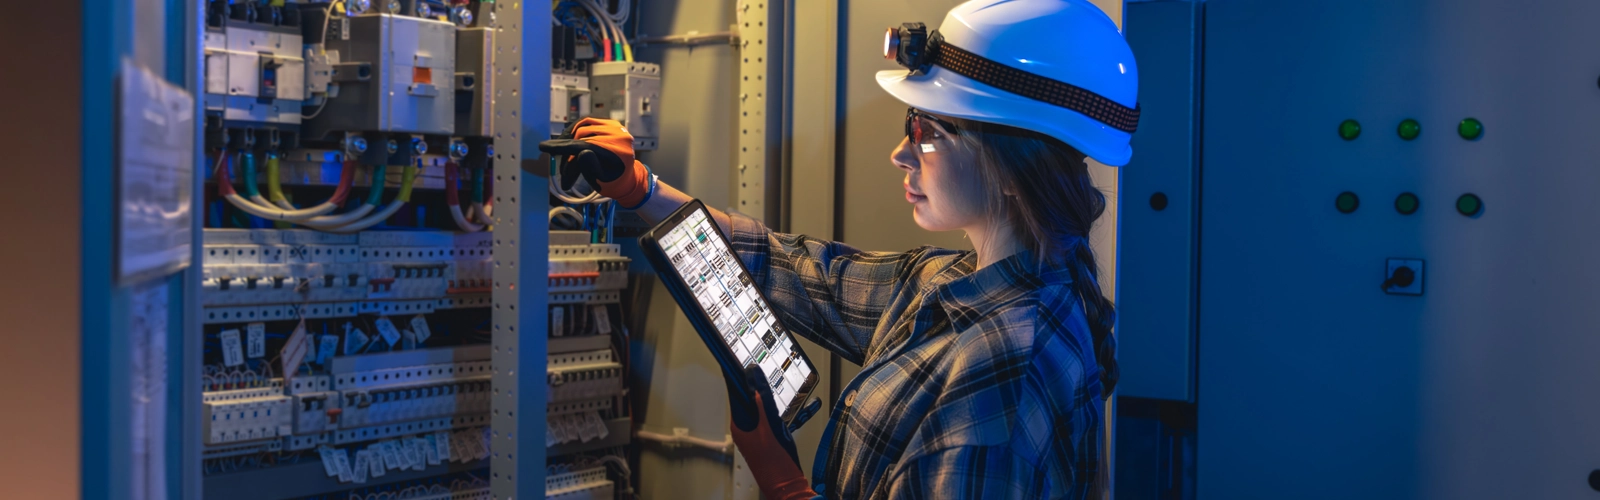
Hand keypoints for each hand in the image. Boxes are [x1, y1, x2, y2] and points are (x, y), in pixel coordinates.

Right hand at [537, 118, 653, 206]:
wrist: (627, 178)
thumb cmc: (613, 183)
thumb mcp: (601, 181)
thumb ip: (591, 168)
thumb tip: (580, 153)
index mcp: (619, 149)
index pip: (585, 145)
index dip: (562, 146)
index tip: (544, 147)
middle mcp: (619, 134)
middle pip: (582, 137)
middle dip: (567, 151)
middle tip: (562, 168)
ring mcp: (615, 127)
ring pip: (582, 127)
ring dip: (569, 138)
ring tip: (563, 152)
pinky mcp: (611, 124)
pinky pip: (587, 122)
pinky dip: (576, 130)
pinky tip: (569, 140)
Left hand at [728, 365, 817, 499]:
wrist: (788, 489)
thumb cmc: (776, 464)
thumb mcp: (770, 428)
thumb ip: (763, 402)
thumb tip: (753, 378)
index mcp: (740, 424)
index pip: (735, 392)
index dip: (734, 374)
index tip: (731, 357)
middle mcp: (746, 428)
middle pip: (750, 398)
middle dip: (758, 383)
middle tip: (761, 364)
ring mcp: (758, 434)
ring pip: (765, 407)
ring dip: (776, 397)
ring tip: (784, 384)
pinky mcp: (770, 438)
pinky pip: (778, 419)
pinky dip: (790, 412)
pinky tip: (810, 407)